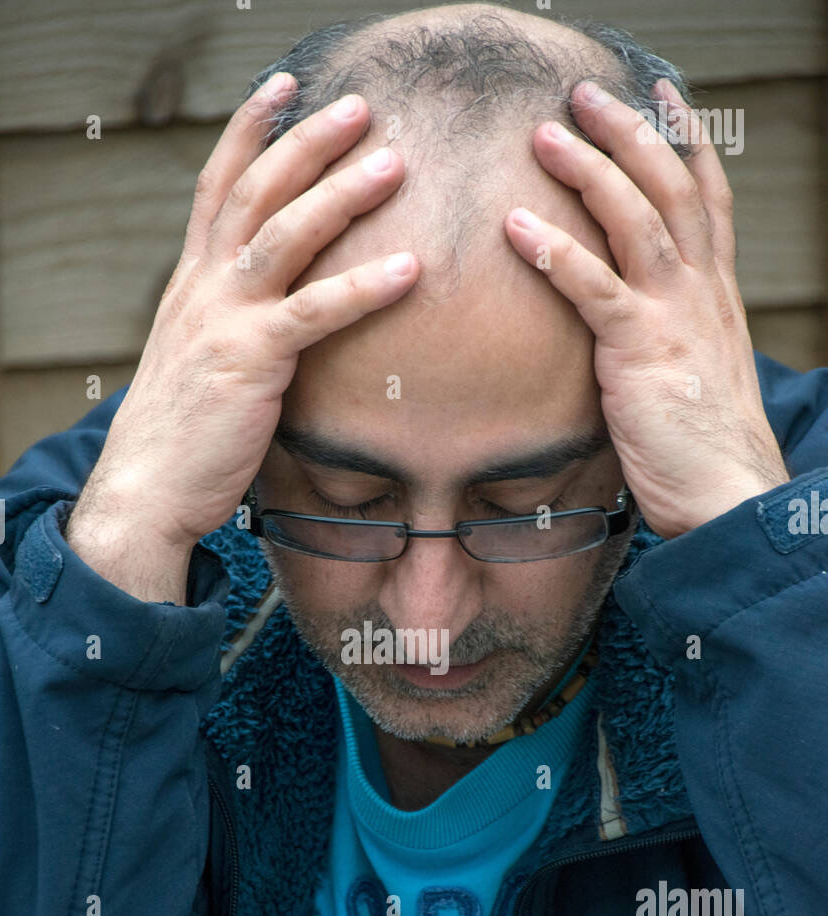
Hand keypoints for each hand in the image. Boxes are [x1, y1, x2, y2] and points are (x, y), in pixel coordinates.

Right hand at [72, 75, 418, 551]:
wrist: (145, 489)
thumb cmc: (180, 437)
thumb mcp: (198, 363)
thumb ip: (229, 326)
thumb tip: (272, 320)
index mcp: (191, 283)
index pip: (218, 187)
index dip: (249, 131)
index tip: (281, 86)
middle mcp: (203, 287)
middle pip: (257, 190)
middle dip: (307, 141)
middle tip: (361, 107)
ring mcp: (225, 318)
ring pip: (286, 232)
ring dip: (342, 192)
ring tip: (394, 162)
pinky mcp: (251, 360)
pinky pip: (316, 312)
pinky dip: (365, 286)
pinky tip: (411, 269)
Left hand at [504, 78, 788, 538]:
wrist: (727, 491)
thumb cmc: (703, 448)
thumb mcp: (691, 377)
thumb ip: (665, 341)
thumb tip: (630, 338)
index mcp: (715, 295)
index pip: (706, 200)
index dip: (684, 142)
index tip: (661, 96)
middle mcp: (701, 292)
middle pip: (669, 187)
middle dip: (628, 132)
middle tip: (580, 95)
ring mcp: (674, 315)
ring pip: (634, 218)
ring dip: (588, 170)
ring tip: (543, 136)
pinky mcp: (641, 349)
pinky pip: (593, 286)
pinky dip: (554, 250)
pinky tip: (516, 225)